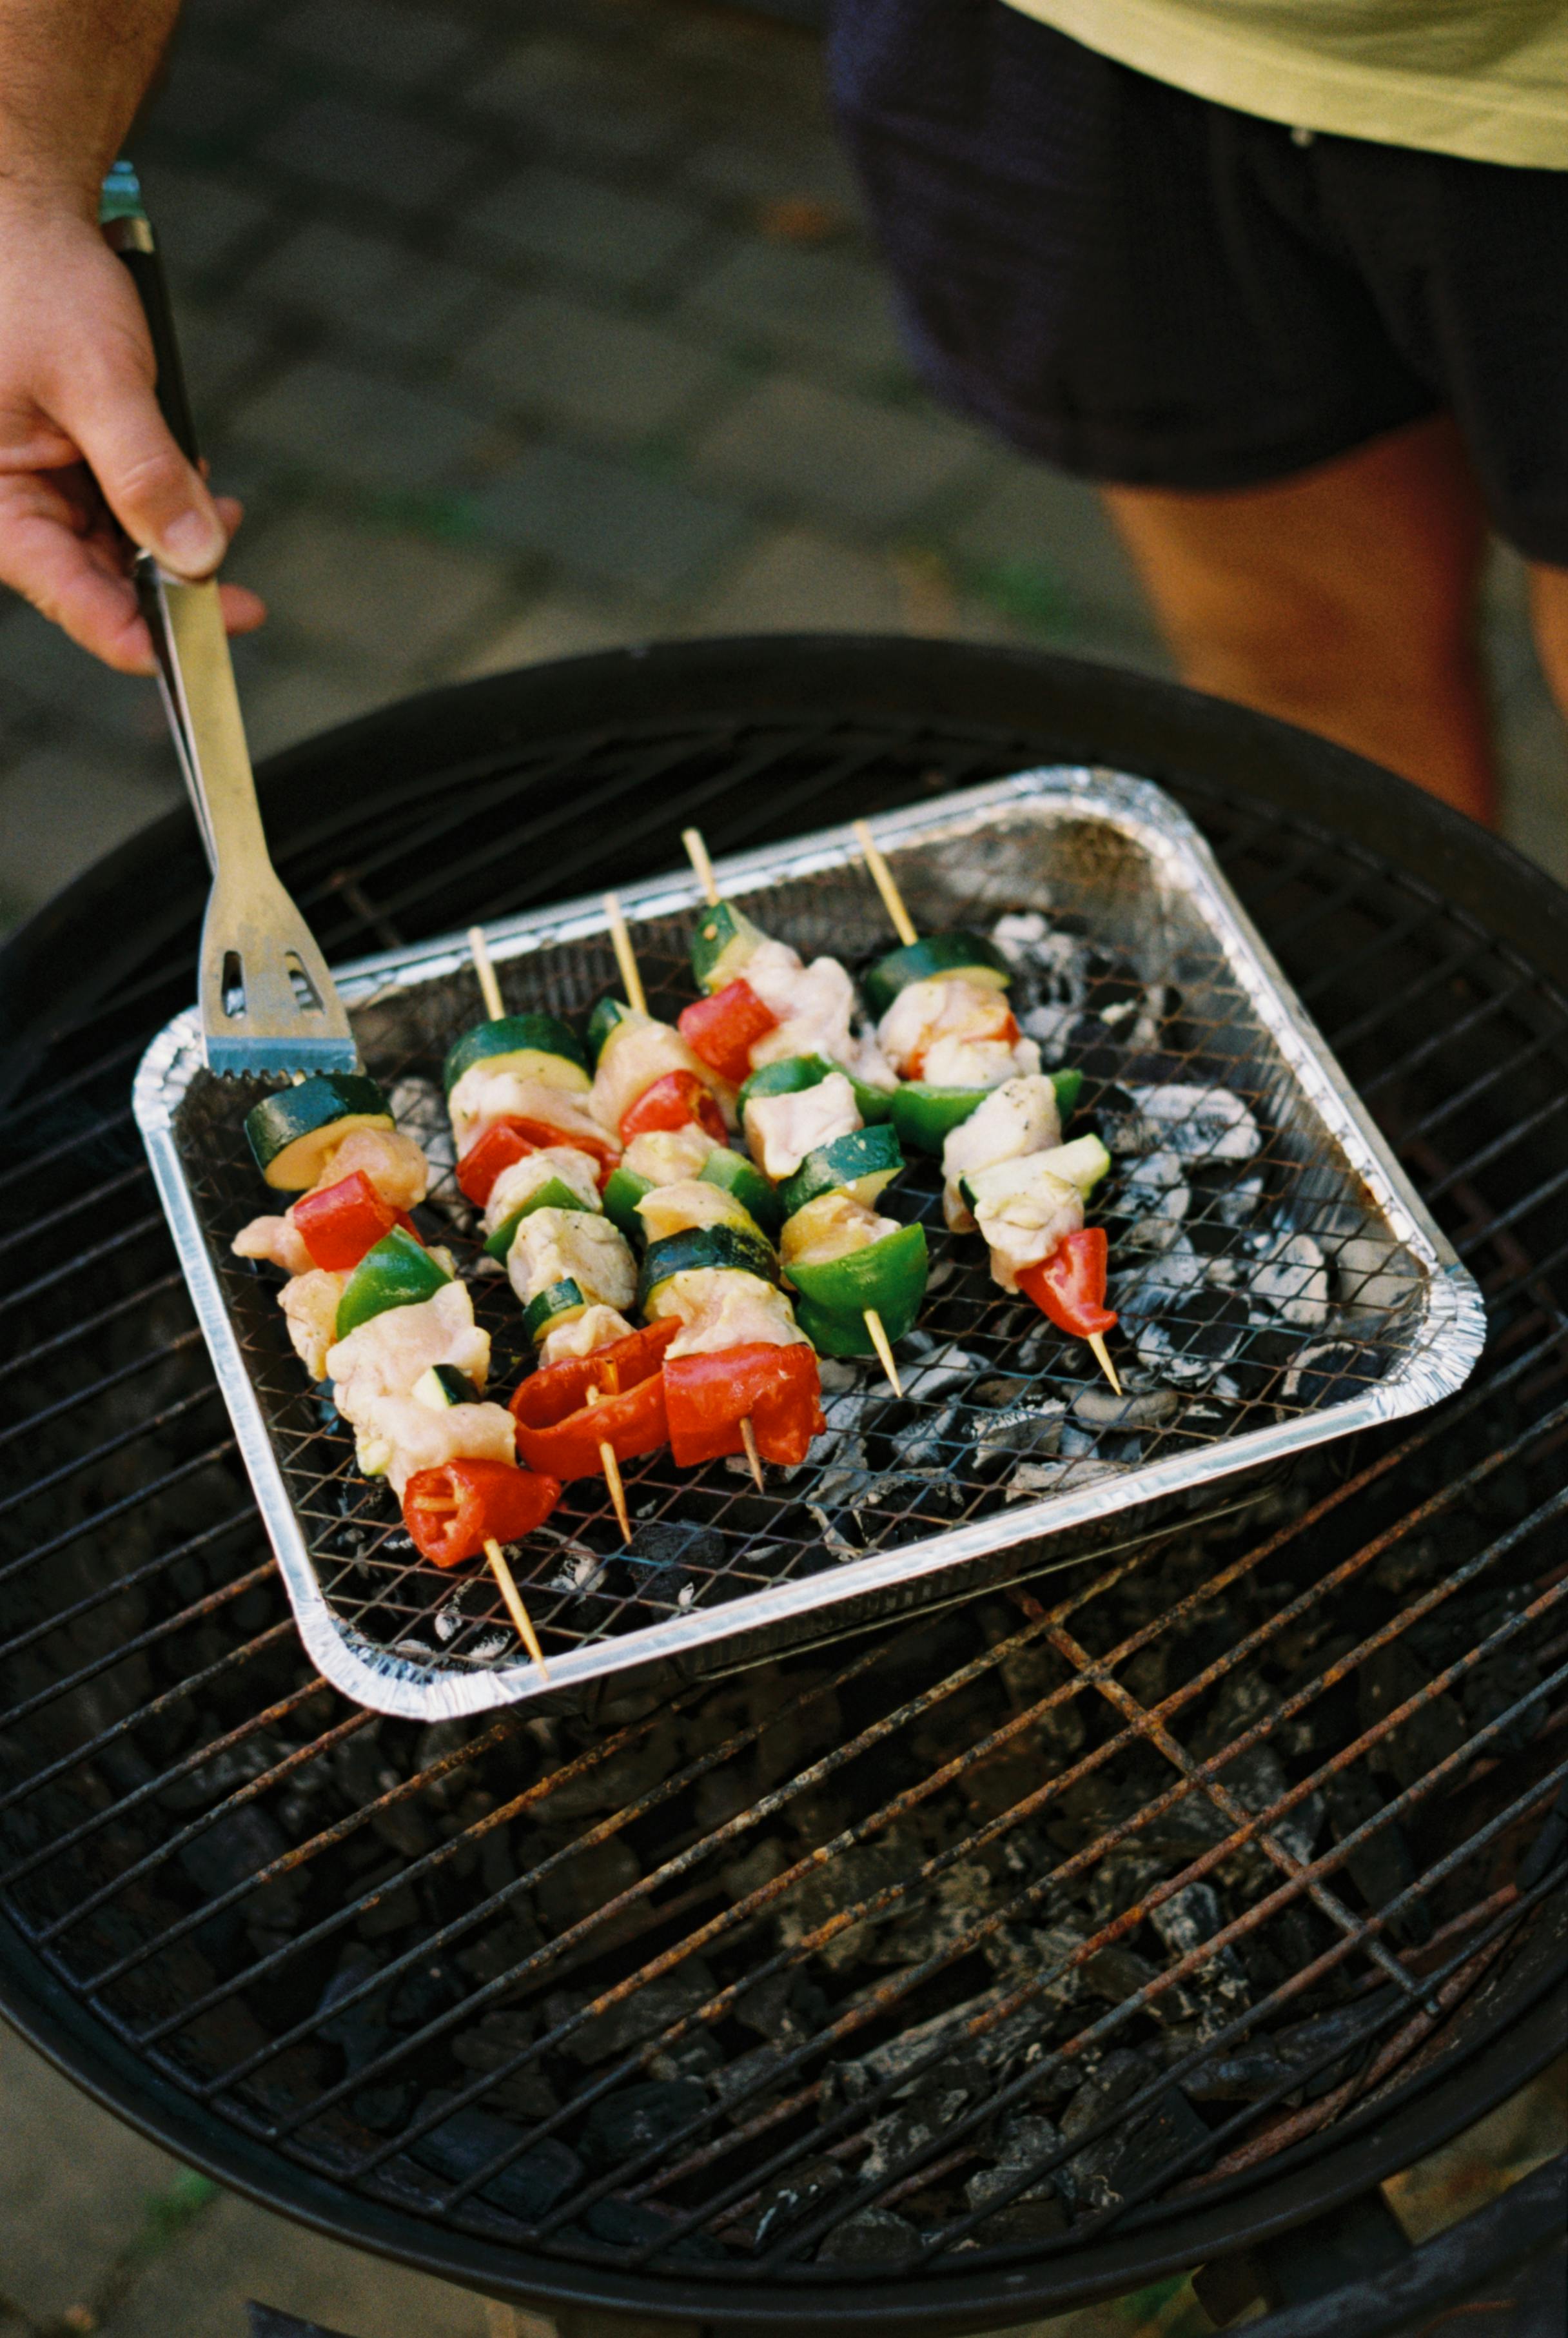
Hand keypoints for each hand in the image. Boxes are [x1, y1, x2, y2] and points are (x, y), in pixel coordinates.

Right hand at [0, 200, 264, 671]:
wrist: (25, 220)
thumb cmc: (35, 282)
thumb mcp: (97, 377)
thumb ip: (145, 471)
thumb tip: (198, 557)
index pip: (71, 601)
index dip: (142, 637)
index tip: (205, 650)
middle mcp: (13, 508)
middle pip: (102, 588)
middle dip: (173, 589)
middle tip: (245, 601)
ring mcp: (42, 491)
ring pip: (122, 555)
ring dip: (177, 546)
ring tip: (224, 520)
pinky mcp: (69, 470)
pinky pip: (126, 512)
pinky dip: (167, 507)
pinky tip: (202, 490)